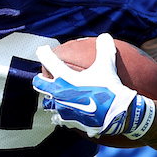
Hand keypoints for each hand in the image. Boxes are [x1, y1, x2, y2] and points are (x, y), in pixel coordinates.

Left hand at [33, 34, 154, 139]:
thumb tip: (105, 36)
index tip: (42, 49)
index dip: (43, 53)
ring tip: (57, 96)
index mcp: (65, 78)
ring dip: (52, 98)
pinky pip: (60, 118)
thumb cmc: (109, 88)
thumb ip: (104, 49)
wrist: (116, 114)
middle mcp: (59, 93)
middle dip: (40, 79)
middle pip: (40, 84)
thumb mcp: (107, 66)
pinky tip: (67, 113)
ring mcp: (62, 108)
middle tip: (43, 76)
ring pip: (49, 102)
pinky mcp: (69, 121)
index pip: (49, 62)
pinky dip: (63, 114)